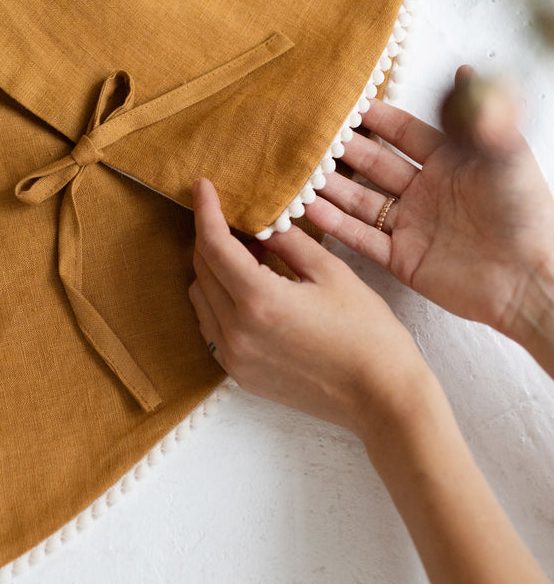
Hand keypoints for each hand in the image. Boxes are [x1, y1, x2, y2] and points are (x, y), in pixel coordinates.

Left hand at [189, 177, 429, 438]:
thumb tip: (262, 223)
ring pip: (201, 299)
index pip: (213, 245)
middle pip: (201, 270)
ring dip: (213, 271)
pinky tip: (249, 291)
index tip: (202, 186)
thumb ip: (288, 242)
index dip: (205, 211)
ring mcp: (235, 358)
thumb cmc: (367, 333)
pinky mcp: (241, 375)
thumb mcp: (331, 273)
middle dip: (211, 237)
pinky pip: (212, 328)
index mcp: (259, 300)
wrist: (382, 398)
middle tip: (235, 219)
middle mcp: (237, 332)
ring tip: (248, 256)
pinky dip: (220, 302)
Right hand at [305, 67, 553, 353]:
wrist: (532, 281)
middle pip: (374, 163)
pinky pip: (362, 239)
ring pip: (360, 201)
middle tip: (306, 135)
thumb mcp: (506, 156)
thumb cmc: (527, 214)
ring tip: (295, 173)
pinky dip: (334, 225)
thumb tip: (466, 70)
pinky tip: (307, 210)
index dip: (375, 117)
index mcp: (451, 162)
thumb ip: (482, 114)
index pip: (403, 131)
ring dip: (329, 187)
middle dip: (341, 149)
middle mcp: (426, 191)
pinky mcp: (403, 260)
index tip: (342, 101)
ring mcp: (412, 226)